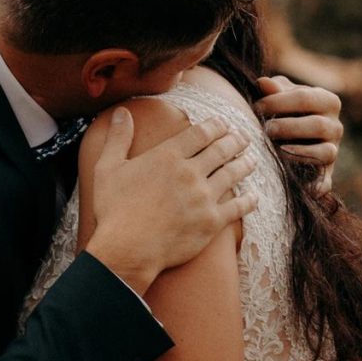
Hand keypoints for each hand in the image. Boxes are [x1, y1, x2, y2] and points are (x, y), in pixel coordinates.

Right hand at [86, 107, 256, 293]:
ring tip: (251, 159)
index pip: (200, 133)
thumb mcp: (108, 168)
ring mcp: (204, 197)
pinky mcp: (212, 222)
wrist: (128, 248)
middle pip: (221, 150)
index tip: (223, 124)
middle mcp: (190, 172)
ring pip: (232, 174)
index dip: (215, 126)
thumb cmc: (114, 209)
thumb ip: (118, 138)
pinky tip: (253, 196)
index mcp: (168, 156)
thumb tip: (122, 112)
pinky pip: (237, 207)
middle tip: (243, 137)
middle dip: (235, 141)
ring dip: (245, 164)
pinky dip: (248, 200)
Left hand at [255, 75, 342, 194]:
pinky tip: (299, 186)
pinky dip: (316, 186)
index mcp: (327, 101)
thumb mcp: (279, 97)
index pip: (305, 98)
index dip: (278, 102)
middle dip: (289, 127)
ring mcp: (334, 150)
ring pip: (326, 152)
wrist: (291, 137)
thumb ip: (272, 90)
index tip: (256, 107)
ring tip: (277, 149)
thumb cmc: (283, 110)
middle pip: (318, 125)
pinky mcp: (327, 174)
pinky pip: (325, 181)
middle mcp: (336, 126)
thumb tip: (262, 83)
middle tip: (266, 129)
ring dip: (300, 152)